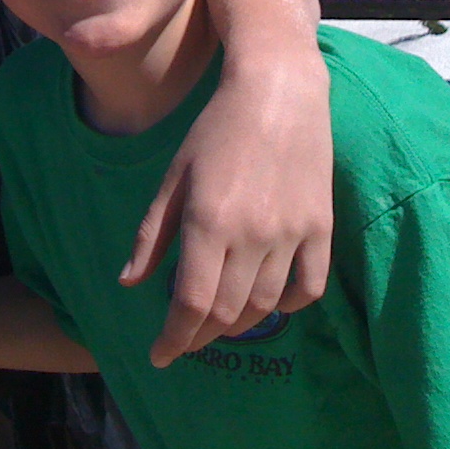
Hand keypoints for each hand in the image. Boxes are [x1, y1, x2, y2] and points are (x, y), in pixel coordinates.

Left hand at [122, 52, 332, 367]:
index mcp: (207, 223)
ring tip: (216, 326)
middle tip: (182, 342)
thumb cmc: (214, 130)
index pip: (190, 303)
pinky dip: (287, 305)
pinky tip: (267, 304)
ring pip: (266, 306)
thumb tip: (128, 283)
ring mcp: (292, 234)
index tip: (158, 356)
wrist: (278, 92)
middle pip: (227, 312)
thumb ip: (150, 235)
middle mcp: (252, 236)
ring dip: (239, 325)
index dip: (173, 338)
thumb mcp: (172, 178)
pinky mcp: (321, 227)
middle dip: (199, 336)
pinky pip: (309, 287)